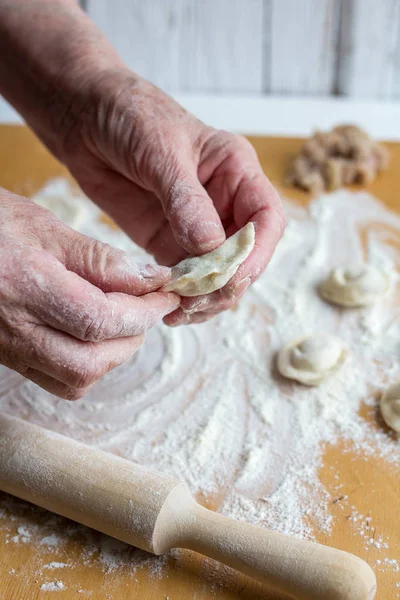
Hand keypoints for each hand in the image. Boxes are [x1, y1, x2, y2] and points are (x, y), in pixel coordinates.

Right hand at [0, 188, 178, 398]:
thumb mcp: (44, 227)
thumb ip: (98, 258)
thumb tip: (149, 279)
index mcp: (25, 286)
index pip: (100, 318)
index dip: (143, 312)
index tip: (165, 295)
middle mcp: (15, 327)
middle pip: (89, 362)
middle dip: (131, 339)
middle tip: (147, 310)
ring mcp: (8, 348)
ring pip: (74, 379)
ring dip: (112, 357)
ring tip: (123, 322)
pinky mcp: (8, 356)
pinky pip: (55, 380)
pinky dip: (87, 365)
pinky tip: (93, 336)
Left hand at [54, 71, 284, 324]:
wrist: (84, 118)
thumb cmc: (129, 115)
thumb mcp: (161, 151)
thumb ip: (186, 199)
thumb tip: (210, 246)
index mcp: (235, 171)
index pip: (266, 218)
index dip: (257, 252)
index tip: (234, 277)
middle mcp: (222, 201)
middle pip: (244, 254)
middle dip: (228, 282)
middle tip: (200, 301)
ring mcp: (195, 225)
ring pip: (216, 272)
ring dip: (204, 296)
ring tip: (180, 310)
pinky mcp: (167, 240)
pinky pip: (185, 276)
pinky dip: (180, 295)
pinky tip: (167, 306)